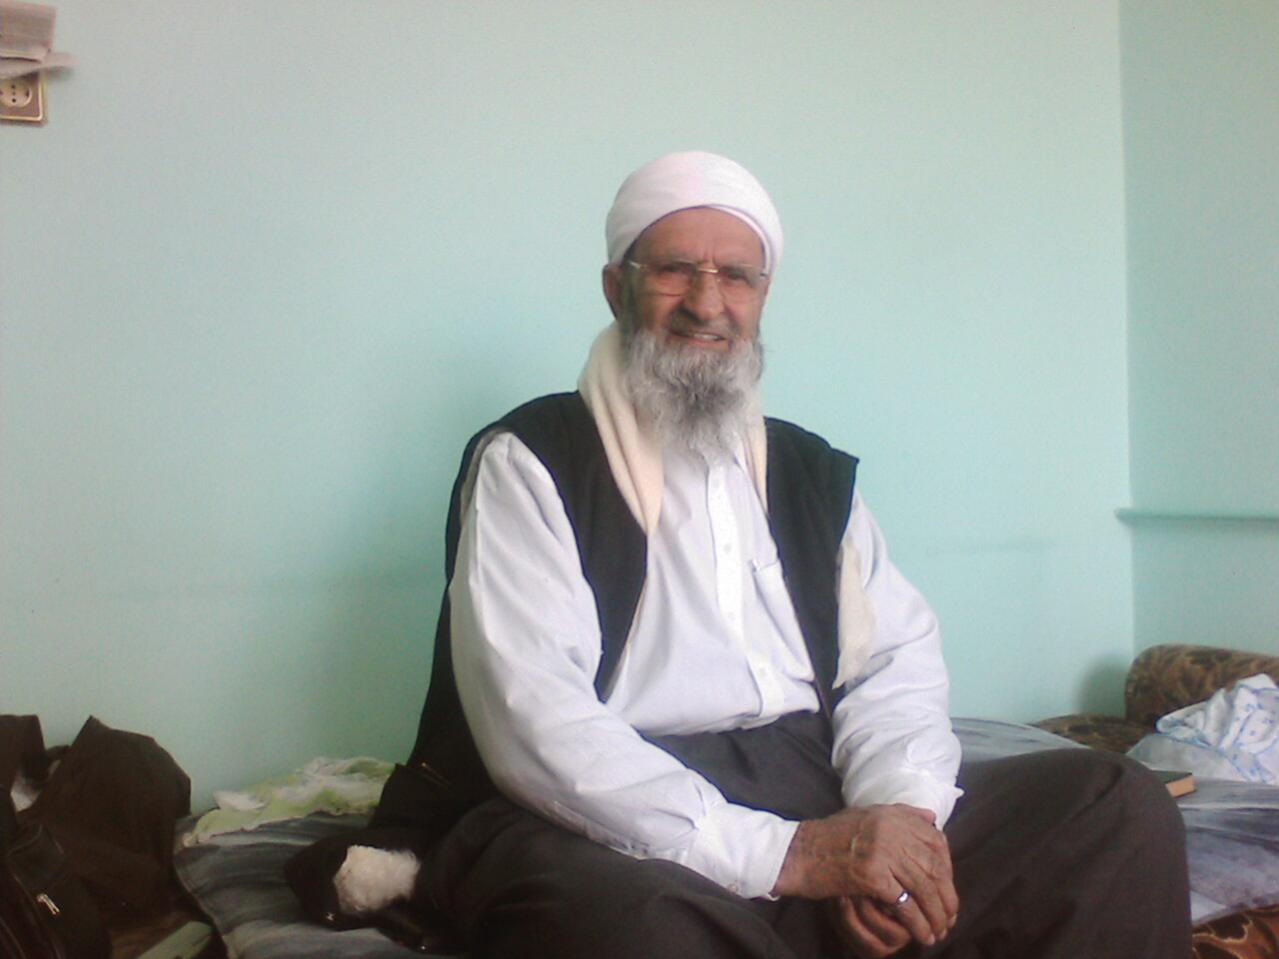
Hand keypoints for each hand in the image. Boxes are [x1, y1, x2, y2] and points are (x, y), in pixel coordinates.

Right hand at [772, 804, 956, 947]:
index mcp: (892, 815)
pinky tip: (921, 935)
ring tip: (938, 932)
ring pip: (924, 887)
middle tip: (949, 918)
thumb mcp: (866, 815)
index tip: (947, 889)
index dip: (947, 869)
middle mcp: (891, 830)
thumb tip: (931, 817)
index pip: (936, 842)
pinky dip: (917, 923)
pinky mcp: (872, 876)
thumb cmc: (831, 837)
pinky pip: (905, 904)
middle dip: (946, 897)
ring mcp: (882, 851)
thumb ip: (900, 815)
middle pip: (934, 867)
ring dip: (936, 915)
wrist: (800, 852)